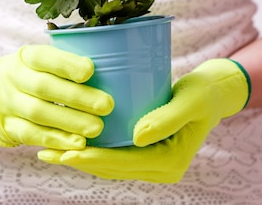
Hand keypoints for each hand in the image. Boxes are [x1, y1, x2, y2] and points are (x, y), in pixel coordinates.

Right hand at [0, 45, 113, 148]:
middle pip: (44, 87)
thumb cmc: (29, 73)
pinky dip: (55, 140)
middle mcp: (13, 78)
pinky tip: (76, 144)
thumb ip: (64, 61)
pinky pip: (31, 135)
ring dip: (69, 122)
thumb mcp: (38, 59)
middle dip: (76, 96)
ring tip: (96, 127)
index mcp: (25, 56)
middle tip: (106, 104)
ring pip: (38, 113)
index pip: (44, 56)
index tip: (90, 70)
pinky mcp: (7, 127)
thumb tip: (112, 62)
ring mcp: (7, 104)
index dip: (66, 63)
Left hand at [38, 58, 250, 182]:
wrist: (215, 92)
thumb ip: (165, 119)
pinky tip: (71, 138)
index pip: (123, 163)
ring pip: (110, 164)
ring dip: (81, 156)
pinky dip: (93, 148)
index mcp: (169, 163)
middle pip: (111, 168)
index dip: (93, 158)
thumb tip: (136, 137)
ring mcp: (153, 161)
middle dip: (78, 160)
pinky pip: (115, 153)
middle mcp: (160, 169)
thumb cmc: (203, 93)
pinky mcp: (147, 149)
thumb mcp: (188, 101)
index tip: (65, 151)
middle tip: (46, 151)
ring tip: (49, 148)